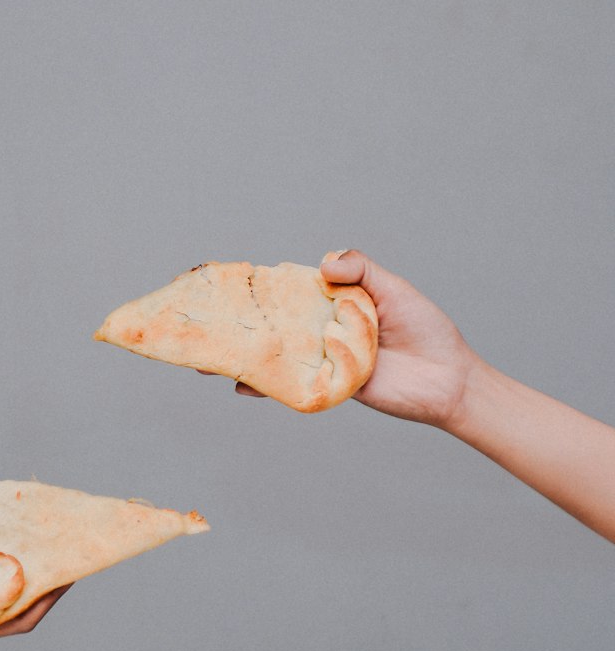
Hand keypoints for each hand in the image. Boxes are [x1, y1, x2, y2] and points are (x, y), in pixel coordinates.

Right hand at [227, 250, 476, 427]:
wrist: (448, 379)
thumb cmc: (424, 329)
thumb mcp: (392, 288)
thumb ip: (360, 269)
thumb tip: (322, 264)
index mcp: (334, 302)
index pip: (291, 293)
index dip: (260, 290)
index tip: (227, 285)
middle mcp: (323, 330)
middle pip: (275, 326)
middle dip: (241, 324)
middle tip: (203, 320)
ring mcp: (324, 359)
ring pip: (278, 355)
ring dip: (244, 357)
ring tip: (208, 359)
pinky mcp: (329, 386)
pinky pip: (293, 384)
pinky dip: (267, 386)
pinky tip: (242, 385)